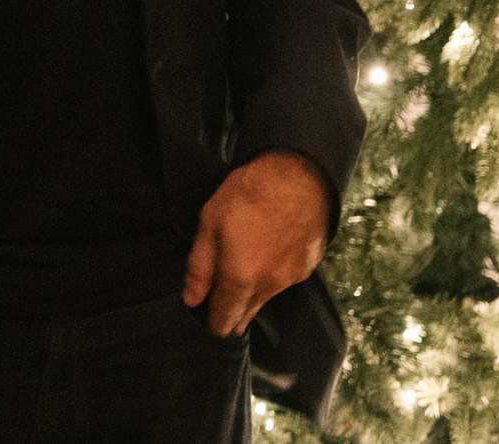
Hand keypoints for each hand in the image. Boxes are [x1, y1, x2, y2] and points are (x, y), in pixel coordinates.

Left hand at [183, 150, 329, 337]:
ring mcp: (290, 279)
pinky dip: (271, 278)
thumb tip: (192, 299)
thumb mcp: (211, 221)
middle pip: (245, 316)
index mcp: (241, 276)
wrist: (298, 176)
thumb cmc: (250, 192)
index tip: (204, 316)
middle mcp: (268, 285)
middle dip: (230, 313)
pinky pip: (282, 284)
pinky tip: (265, 255)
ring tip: (241, 264)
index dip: (211, 322)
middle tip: (217, 295)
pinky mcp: (306, 269)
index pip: (224, 320)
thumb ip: (200, 266)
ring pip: (264, 300)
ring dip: (250, 294)